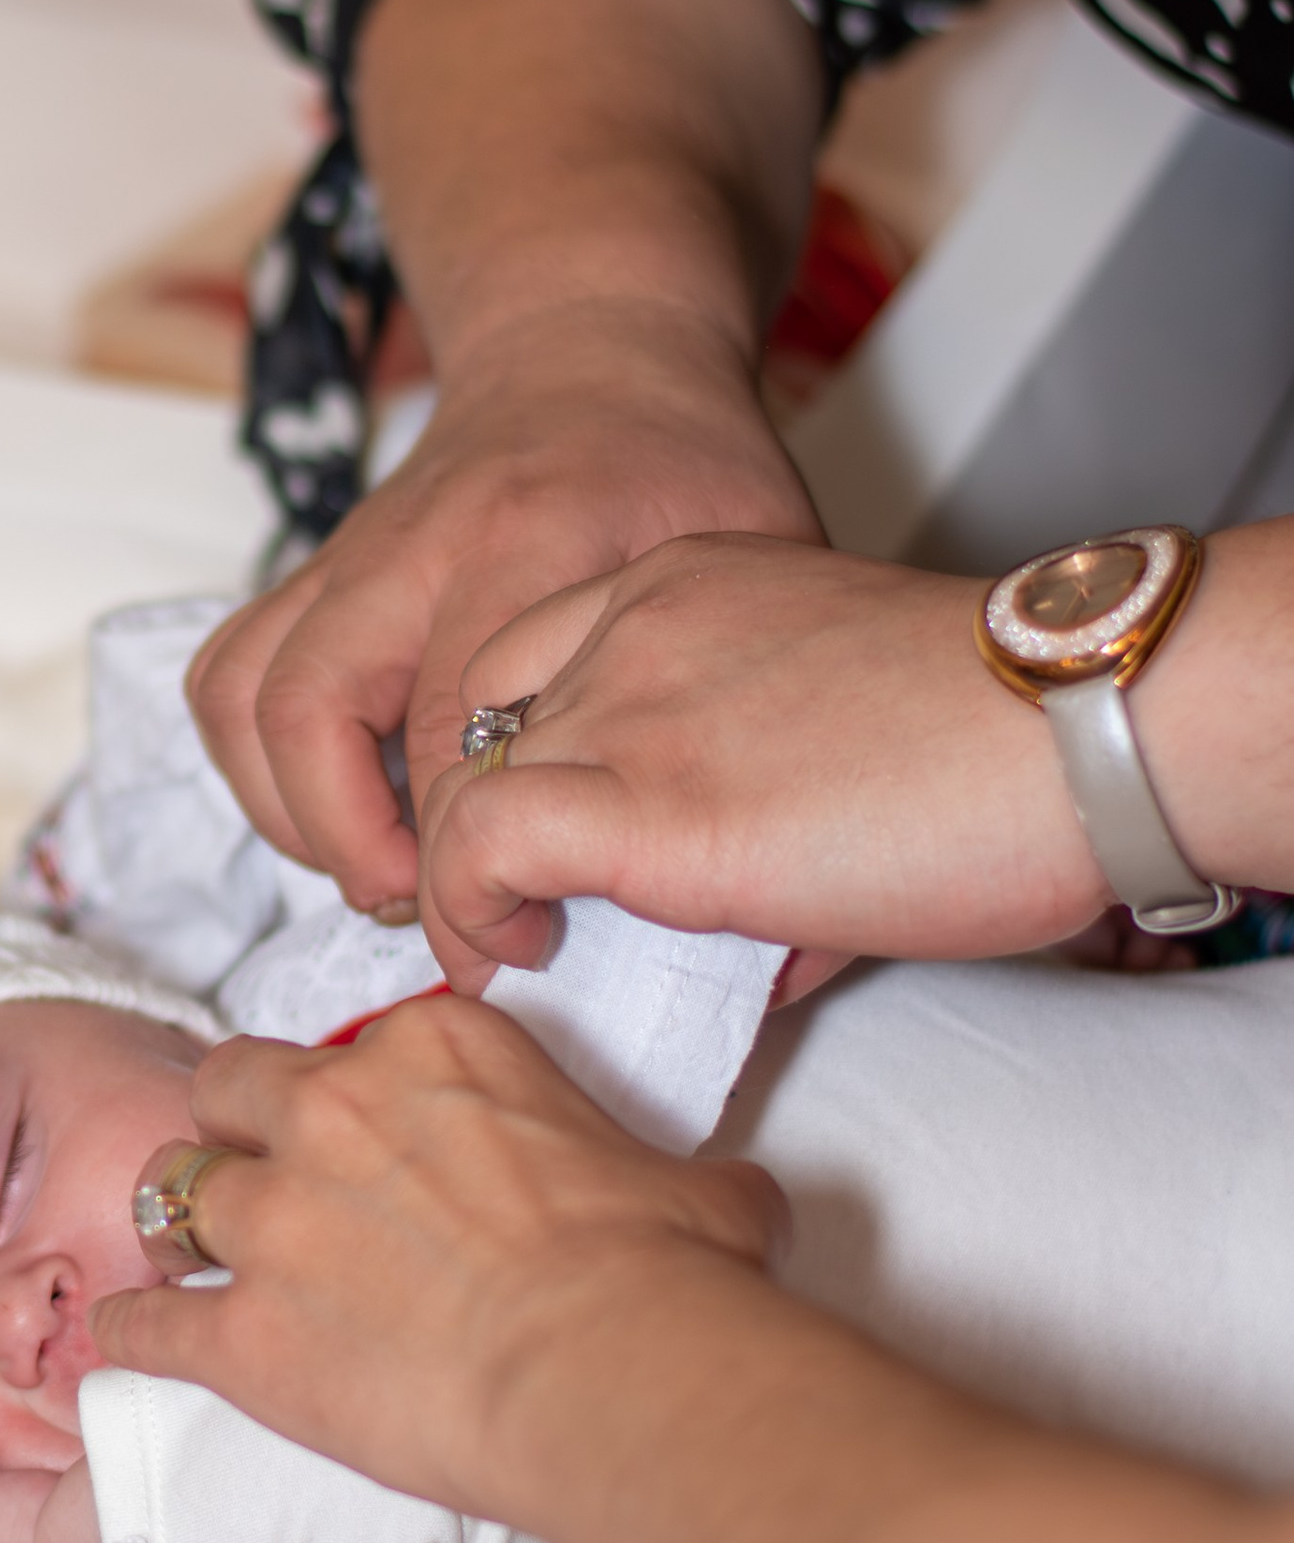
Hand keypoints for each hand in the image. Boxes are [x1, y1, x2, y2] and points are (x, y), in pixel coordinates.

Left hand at [93, 1002, 786, 1527]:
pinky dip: (134, 1338)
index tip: (362, 1134)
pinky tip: (129, 1348)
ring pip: (170, 1191)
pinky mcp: (242, 1335)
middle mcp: (333, 1112)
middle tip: (264, 1179)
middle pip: (230, 1087)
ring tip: (193, 1260)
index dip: (349, 1091)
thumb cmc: (667, 1274)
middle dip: (237, 1129)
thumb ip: (656, 1167)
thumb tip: (715, 1197)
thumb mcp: (691, 1182)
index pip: (351, 1043)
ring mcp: (275, 1221)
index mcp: (434, 1051)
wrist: (612, 1371)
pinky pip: (147, 1325)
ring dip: (182, 1226)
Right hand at [189, 300, 818, 937]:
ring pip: (242, 696)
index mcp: (528, 538)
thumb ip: (732, 674)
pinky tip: (335, 810)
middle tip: (428, 909)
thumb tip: (752, 825)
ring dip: (287, 811)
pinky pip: (228, 675)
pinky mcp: (312, 570)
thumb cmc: (680, 459)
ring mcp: (346, 555)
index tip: (523, 928)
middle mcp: (412, 544)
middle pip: (310, 714)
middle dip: (352, 845)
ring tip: (378, 873)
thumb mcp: (747, 545)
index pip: (450, 727)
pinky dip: (256, 764)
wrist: (588, 347)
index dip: (470, 856)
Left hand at [416, 534, 1106, 978]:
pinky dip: (472, 918)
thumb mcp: (847, 722)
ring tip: (517, 955)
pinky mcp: (642, 803)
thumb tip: (756, 934)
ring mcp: (629, 707)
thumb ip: (770, 792)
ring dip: (467, 888)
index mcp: (685, 582)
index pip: (523, 655)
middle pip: (482, 730)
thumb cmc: (1015, 740)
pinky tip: (521, 960)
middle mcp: (633, 626)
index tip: (544, 846)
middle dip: (481, 834)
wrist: (1081, 726)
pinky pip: (478, 851)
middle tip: (518, 917)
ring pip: (459, 792)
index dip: (514, 759)